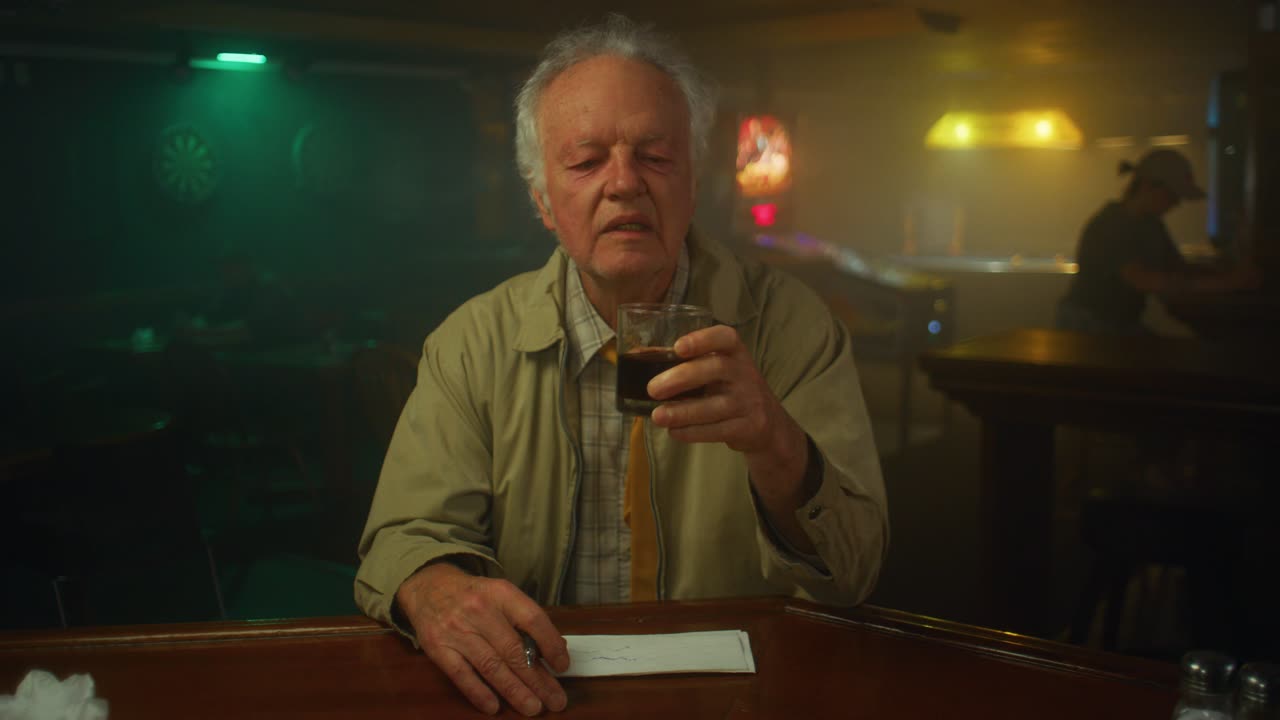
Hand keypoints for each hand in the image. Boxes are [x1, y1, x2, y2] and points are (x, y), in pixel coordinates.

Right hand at [396, 562, 569, 715]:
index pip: (533, 619)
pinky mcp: (437, 647)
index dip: (551, 644)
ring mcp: (456, 630)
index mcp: (500, 593)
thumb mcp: (501, 594)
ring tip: (533, 707)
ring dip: (515, 691)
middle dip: (538, 679)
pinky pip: (461, 675)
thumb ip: (524, 618)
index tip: (562, 666)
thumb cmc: (473, 595)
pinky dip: (479, 693)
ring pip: (491, 666)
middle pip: (514, 650)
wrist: (428, 586)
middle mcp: (479, 610)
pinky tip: (494, 707)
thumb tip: (554, 649)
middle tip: (556, 700)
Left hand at [646, 325, 811, 507]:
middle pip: (716, 369)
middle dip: (682, 378)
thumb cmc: (729, 388)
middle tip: (653, 389)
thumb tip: (638, 355)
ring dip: (683, 412)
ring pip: (716, 406)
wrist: (767, 422)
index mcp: (735, 352)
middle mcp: (746, 373)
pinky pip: (719, 430)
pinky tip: (674, 431)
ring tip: (657, 416)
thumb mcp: (716, 370)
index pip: (725, 337)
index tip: (677, 347)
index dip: (702, 339)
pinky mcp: (749, 427)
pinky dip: (693, 432)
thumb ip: (685, 363)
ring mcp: (750, 401)